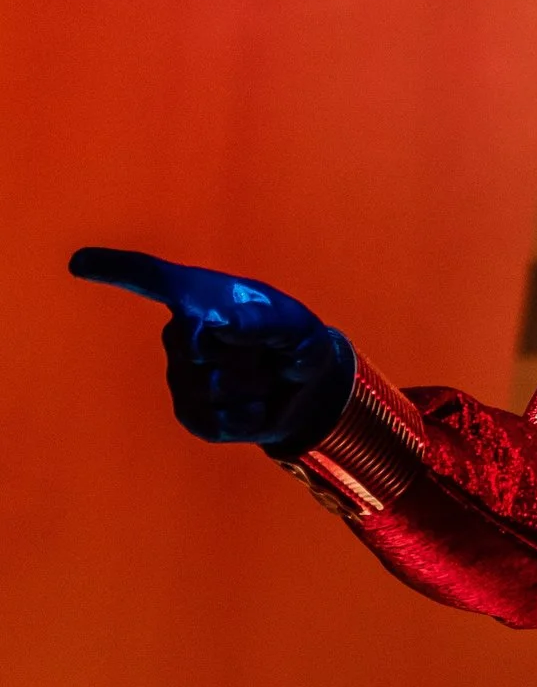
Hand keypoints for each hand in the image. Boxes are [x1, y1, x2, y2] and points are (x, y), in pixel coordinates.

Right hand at [70, 247, 352, 454]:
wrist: (306, 391)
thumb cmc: (295, 343)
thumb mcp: (295, 326)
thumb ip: (262, 320)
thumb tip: (222, 319)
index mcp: (202, 299)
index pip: (156, 282)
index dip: (118, 271)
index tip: (80, 263)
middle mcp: (181, 334)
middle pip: (199, 346)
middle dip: (246, 355)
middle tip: (269, 355)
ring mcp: (181, 376)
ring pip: (213, 388)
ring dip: (253, 388)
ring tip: (264, 379)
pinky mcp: (191, 415)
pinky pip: (216, 422)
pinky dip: (248, 419)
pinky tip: (256, 407)